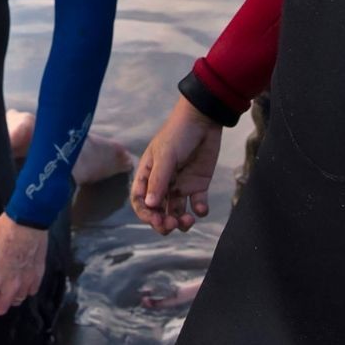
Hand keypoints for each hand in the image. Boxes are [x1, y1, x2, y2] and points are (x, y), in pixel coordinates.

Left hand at [0, 214, 47, 315]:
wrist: (26, 221)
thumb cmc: (4, 232)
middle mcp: (10, 285)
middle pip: (0, 309)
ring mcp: (25, 282)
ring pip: (16, 302)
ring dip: (8, 297)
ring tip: (5, 285)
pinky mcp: (37, 276)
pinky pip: (30, 292)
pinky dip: (24, 289)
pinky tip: (19, 279)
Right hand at [131, 96, 221, 234]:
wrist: (204, 120)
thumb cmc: (178, 133)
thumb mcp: (165, 155)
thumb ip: (158, 180)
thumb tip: (150, 205)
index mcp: (148, 174)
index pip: (140, 201)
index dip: (145, 214)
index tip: (156, 219)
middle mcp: (163, 183)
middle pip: (158, 211)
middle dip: (163, 222)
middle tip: (172, 224)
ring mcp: (181, 184)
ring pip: (177, 211)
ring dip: (181, 221)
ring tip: (188, 220)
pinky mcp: (198, 184)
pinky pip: (197, 204)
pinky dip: (199, 210)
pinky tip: (200, 208)